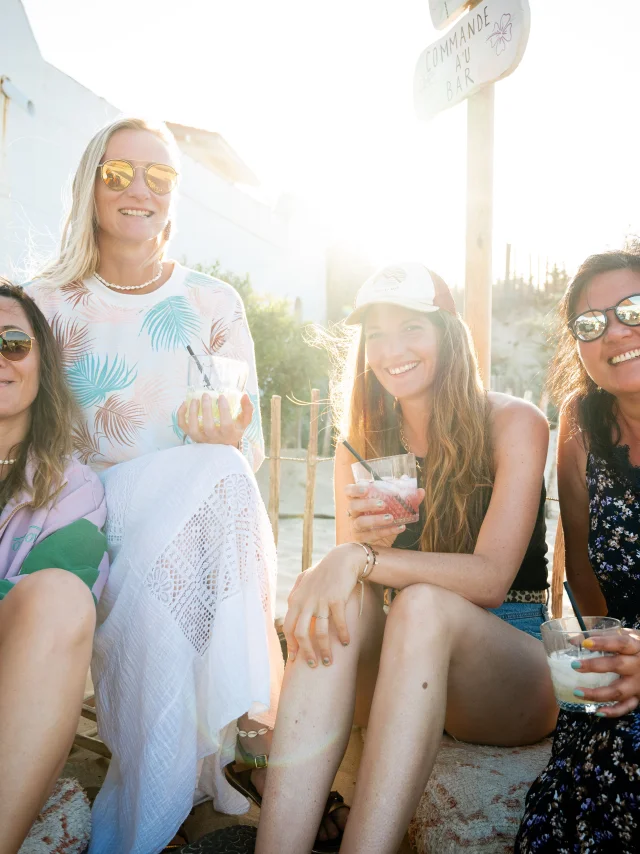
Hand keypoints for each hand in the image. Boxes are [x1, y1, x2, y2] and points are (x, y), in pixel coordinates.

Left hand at [177, 392, 252, 445]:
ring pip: (193, 428)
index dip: (224, 410)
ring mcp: (201, 438)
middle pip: (208, 426)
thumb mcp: (243, 423)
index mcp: (228, 434)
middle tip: (206, 395)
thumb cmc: (234, 431)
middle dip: (206, 409)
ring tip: (195, 399)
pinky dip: (181, 415)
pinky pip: (183, 427)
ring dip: (192, 413)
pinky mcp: (192, 436)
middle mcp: (214, 438)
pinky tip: (185, 404)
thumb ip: (247, 409)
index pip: (226, 424)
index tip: (221, 396)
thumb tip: (245, 395)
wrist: (223, 448)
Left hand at [283, 543, 365, 667]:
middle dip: (306, 653)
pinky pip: (338, 623)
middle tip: (313, 665)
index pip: (289, 627)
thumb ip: (296, 593)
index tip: (295, 659)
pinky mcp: (336, 599)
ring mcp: (321, 601)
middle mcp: (306, 601)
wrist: (342, 559)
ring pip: (320, 633)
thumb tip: (290, 606)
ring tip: (329, 661)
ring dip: (324, 650)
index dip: (292, 645)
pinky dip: (342, 635)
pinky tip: (346, 643)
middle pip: (301, 634)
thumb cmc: (324, 571)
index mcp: (296, 599)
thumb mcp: (305, 579)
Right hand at [344, 483, 424, 547]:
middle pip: (353, 506)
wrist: (384, 540)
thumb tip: (420, 490)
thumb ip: (406, 497)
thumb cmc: (385, 516)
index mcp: (358, 499)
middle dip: (367, 504)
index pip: (349, 491)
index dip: (355, 489)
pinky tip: (400, 527)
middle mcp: (354, 513)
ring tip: (391, 518)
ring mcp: (356, 527)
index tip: (366, 489)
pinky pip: (372, 536)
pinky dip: (387, 531)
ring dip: (376, 519)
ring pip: (360, 522)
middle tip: (382, 504)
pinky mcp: (362, 540)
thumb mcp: (395, 505)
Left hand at [572, 628, 639, 716]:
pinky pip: (626, 707)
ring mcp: (638, 684)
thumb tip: (573, 640)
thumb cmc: (635, 646)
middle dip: (595, 666)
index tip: (585, 643)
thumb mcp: (624, 636)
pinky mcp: (638, 697)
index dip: (603, 643)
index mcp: (636, 646)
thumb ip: (601, 636)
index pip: (621, 643)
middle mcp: (638, 666)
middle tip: (575, 665)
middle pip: (618, 665)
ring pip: (619, 691)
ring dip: (597, 693)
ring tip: (577, 691)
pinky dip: (613, 711)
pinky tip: (598, 711)